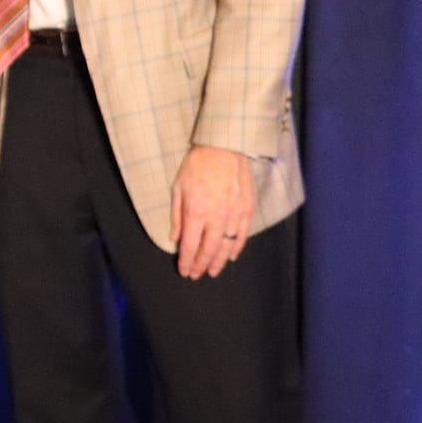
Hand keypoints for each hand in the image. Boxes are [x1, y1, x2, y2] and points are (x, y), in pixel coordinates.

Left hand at [170, 143, 253, 278]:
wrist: (223, 148)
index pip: (190, 246)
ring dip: (219, 262)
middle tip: (197, 274)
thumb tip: (175, 238)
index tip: (184, 271)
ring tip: (212, 271)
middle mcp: (216, 217)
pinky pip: (242, 235)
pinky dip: (236, 248)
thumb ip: (177, 215)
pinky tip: (230, 256)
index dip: (186, 262)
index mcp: (196, 212)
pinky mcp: (247, 210)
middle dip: (201, 265)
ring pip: (227, 247)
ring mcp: (233, 215)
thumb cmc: (196, 165)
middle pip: (208, 250)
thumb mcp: (178, 187)